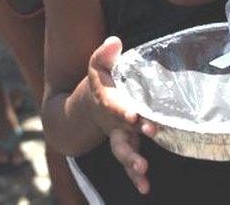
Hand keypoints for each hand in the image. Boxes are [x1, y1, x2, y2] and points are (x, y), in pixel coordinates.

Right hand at [87, 36, 157, 193]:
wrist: (85, 109)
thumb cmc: (100, 84)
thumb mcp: (97, 66)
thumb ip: (104, 54)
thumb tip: (114, 41)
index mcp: (109, 103)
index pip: (116, 107)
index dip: (125, 111)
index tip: (135, 116)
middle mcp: (114, 124)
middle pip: (119, 139)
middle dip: (130, 149)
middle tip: (141, 158)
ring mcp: (120, 137)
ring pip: (124, 153)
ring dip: (133, 164)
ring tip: (143, 172)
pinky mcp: (128, 145)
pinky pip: (131, 163)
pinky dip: (136, 177)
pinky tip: (145, 188)